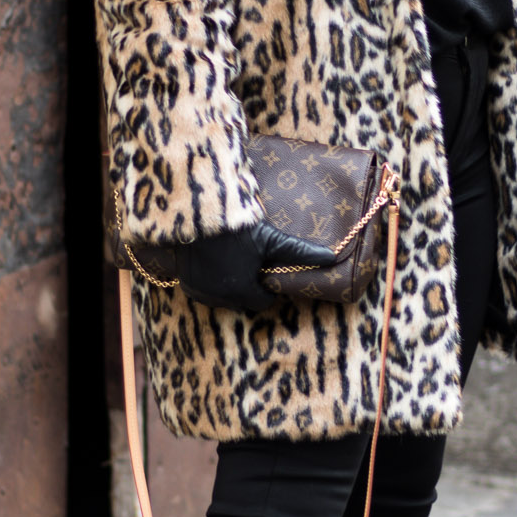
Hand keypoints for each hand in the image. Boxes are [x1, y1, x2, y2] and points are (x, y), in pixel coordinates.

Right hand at [175, 221, 336, 312]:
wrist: (196, 214)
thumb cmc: (237, 227)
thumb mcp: (271, 239)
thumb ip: (300, 252)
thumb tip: (331, 257)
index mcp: (242, 292)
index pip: (263, 302)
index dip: (266, 287)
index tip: (266, 270)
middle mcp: (220, 299)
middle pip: (242, 301)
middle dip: (248, 287)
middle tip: (250, 263)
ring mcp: (200, 292)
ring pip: (222, 298)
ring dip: (228, 286)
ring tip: (233, 261)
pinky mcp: (185, 284)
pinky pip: (203, 291)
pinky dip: (210, 282)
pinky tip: (214, 263)